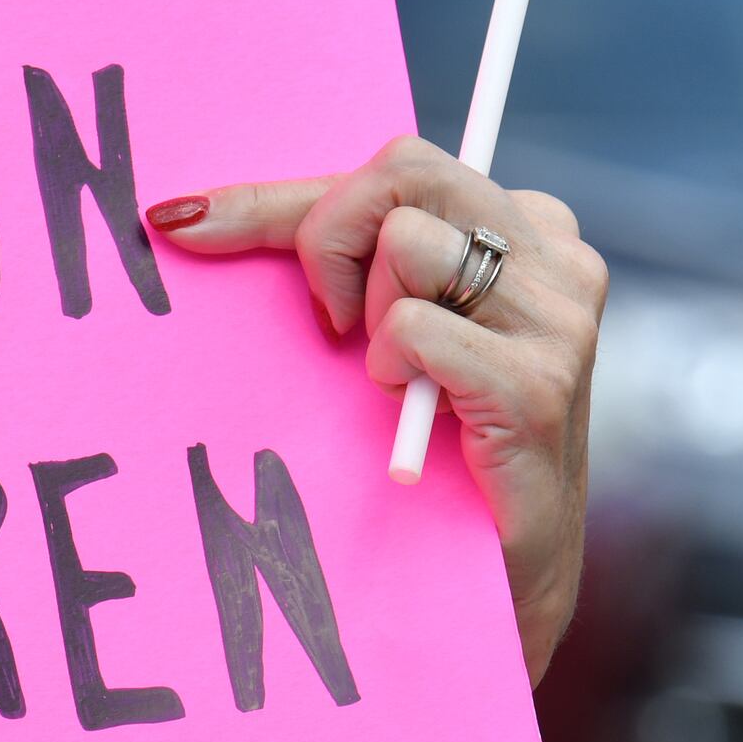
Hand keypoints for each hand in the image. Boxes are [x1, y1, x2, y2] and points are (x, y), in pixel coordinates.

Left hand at [147, 136, 604, 682]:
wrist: (505, 577)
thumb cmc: (434, 441)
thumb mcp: (387, 322)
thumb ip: (334, 253)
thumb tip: (182, 211)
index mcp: (529, 225)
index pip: (396, 164)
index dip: (282, 195)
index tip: (185, 220)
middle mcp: (559, 257)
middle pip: (403, 173)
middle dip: (328, 238)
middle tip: (331, 324)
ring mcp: (560, 320)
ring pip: (408, 245)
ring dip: (372, 321)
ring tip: (397, 378)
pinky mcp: (540, 387)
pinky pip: (417, 330)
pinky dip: (392, 368)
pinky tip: (412, 410)